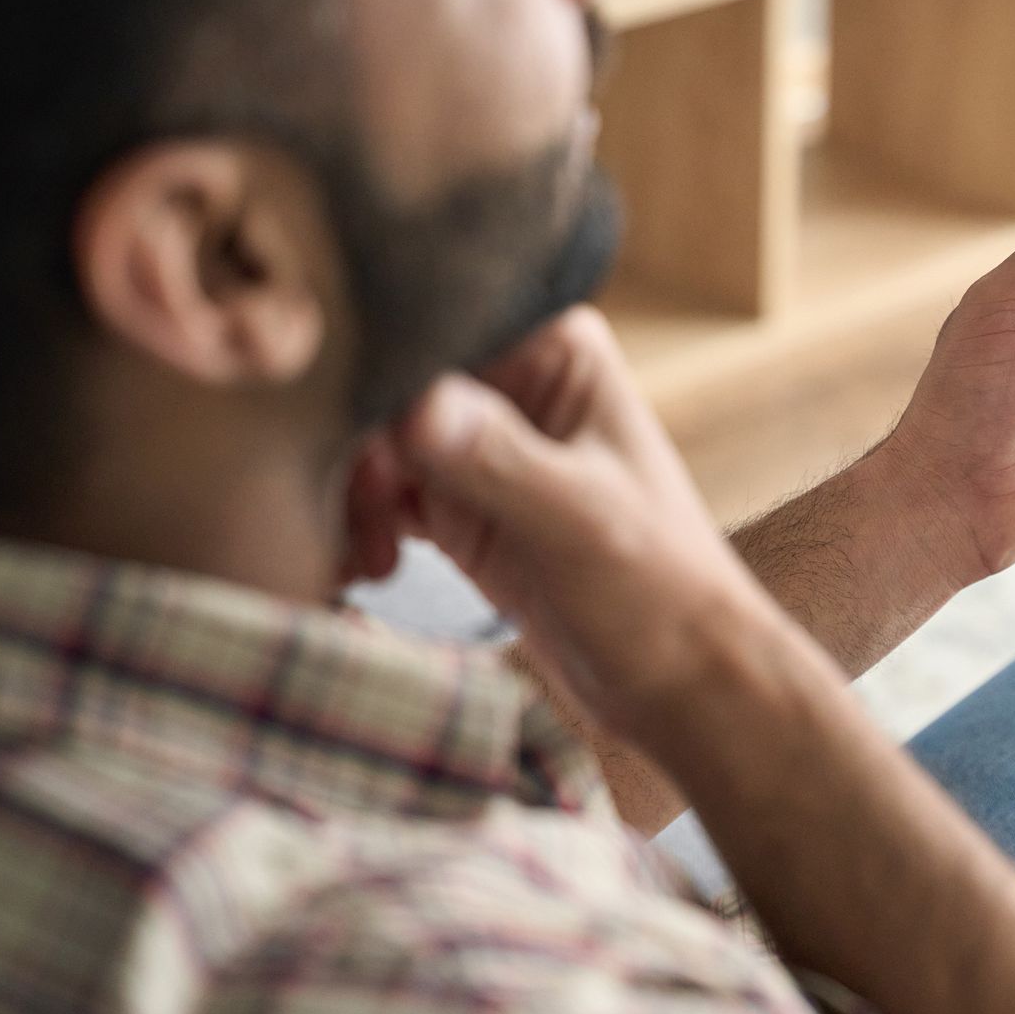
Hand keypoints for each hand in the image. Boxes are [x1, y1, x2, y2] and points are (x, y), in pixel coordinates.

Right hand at [388, 307, 787, 734]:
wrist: (678, 683)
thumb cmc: (659, 589)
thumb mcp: (580, 519)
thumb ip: (499, 459)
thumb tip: (414, 404)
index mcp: (554, 351)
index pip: (433, 331)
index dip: (375, 377)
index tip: (336, 436)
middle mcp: (513, 383)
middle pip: (388, 387)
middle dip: (354, 452)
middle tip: (357, 527)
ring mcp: (482, 446)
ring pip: (373, 444)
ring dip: (350, 498)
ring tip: (365, 564)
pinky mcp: (459, 506)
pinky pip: (378, 496)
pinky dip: (355, 528)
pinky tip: (360, 571)